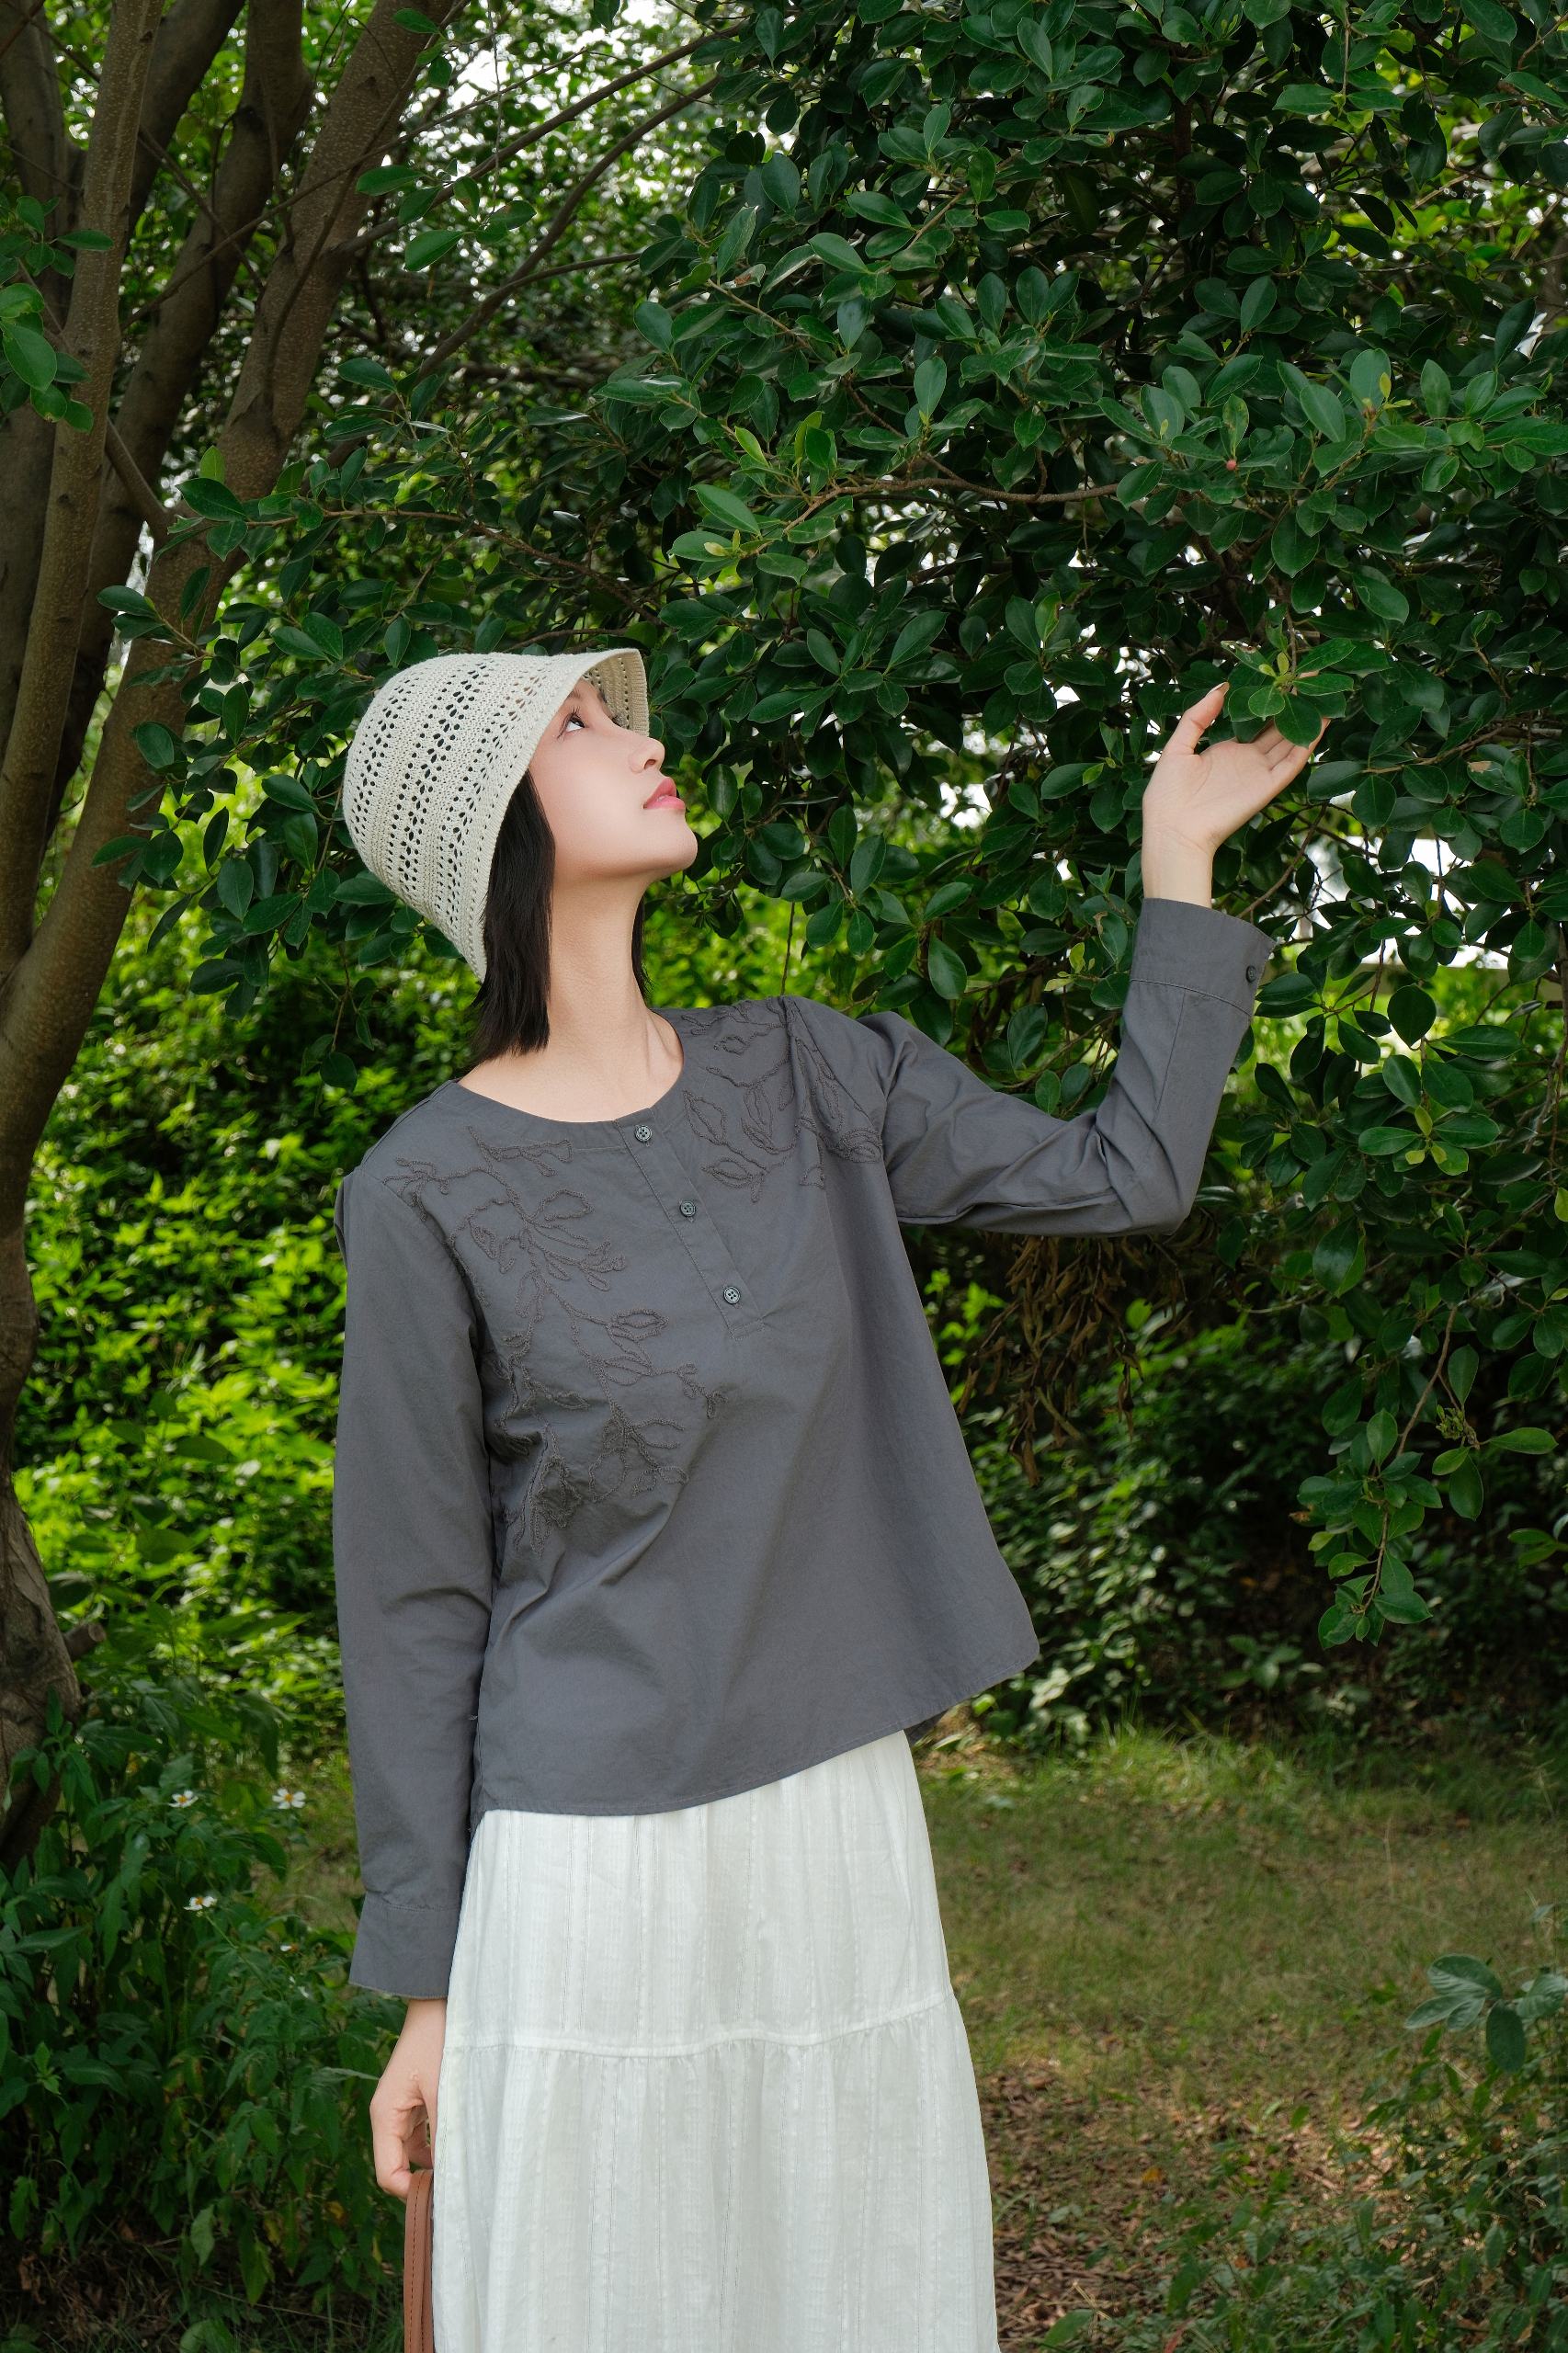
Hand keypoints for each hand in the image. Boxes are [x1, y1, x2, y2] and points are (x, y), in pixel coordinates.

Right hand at [370, 1996, 444, 2199]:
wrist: (438, 2003)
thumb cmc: (438, 2041)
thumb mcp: (442, 2089)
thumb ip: (443, 2132)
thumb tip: (448, 2174)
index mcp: (385, 2115)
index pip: (388, 2174)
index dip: (410, 2193)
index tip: (441, 2198)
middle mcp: (387, 2115)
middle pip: (396, 2166)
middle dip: (421, 2180)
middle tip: (455, 2189)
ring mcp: (400, 2109)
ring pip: (409, 2153)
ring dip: (430, 2163)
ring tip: (462, 2167)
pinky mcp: (413, 2101)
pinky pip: (419, 2136)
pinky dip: (435, 2144)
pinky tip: (459, 2143)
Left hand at [1141, 681, 1324, 905]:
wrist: (1172, 832)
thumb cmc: (1166, 796)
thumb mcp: (1176, 748)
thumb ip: (1197, 717)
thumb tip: (1220, 688)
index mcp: (1226, 752)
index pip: (1255, 723)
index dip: (1270, 703)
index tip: (1282, 679)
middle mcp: (1247, 761)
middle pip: (1277, 728)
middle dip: (1293, 704)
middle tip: (1310, 675)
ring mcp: (1259, 773)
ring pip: (1290, 742)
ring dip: (1307, 719)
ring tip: (1323, 692)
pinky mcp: (1267, 787)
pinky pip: (1292, 763)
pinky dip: (1307, 744)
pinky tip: (1321, 723)